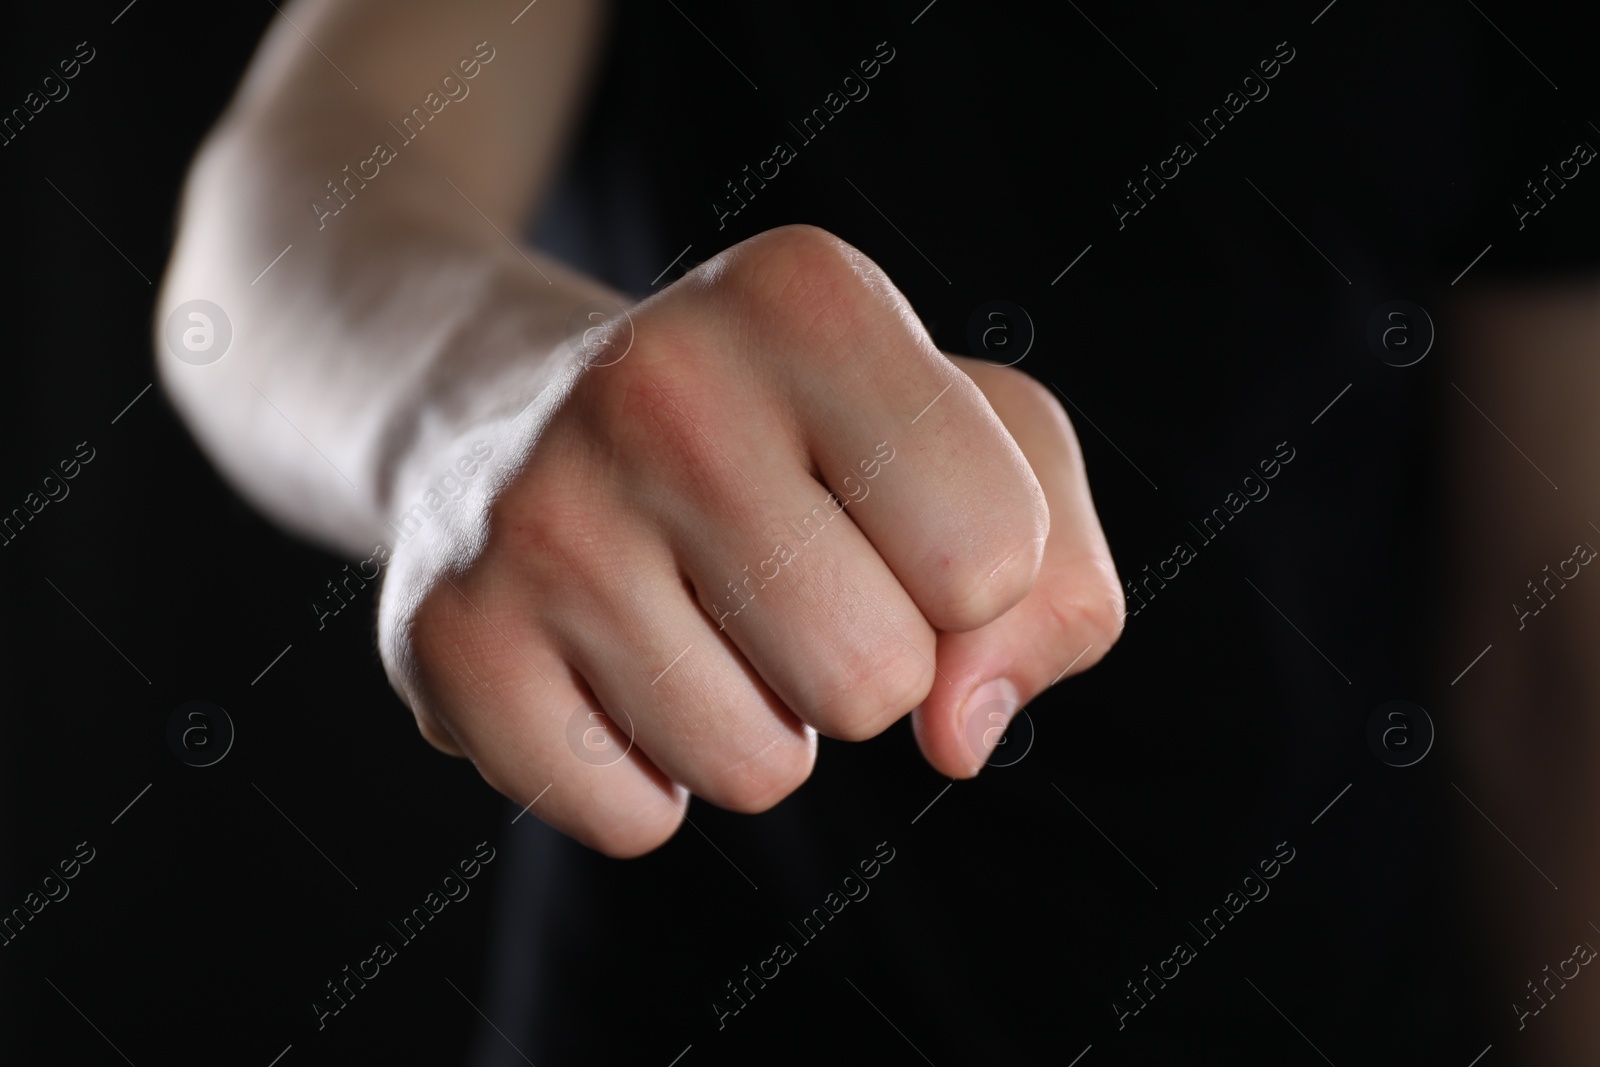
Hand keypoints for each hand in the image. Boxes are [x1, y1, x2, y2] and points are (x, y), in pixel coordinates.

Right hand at [376, 225, 1123, 855]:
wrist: (511, 411)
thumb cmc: (786, 438)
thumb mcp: (969, 446)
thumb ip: (1054, 582)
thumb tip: (961, 734)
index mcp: (807, 300)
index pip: (993, 557)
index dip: (967, 577)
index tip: (887, 516)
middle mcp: (657, 383)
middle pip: (874, 680)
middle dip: (859, 664)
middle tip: (776, 576)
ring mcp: (536, 512)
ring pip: (754, 769)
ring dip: (756, 724)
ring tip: (685, 611)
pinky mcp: (446, 637)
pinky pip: (631, 822)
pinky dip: (646, 780)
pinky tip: (605, 667)